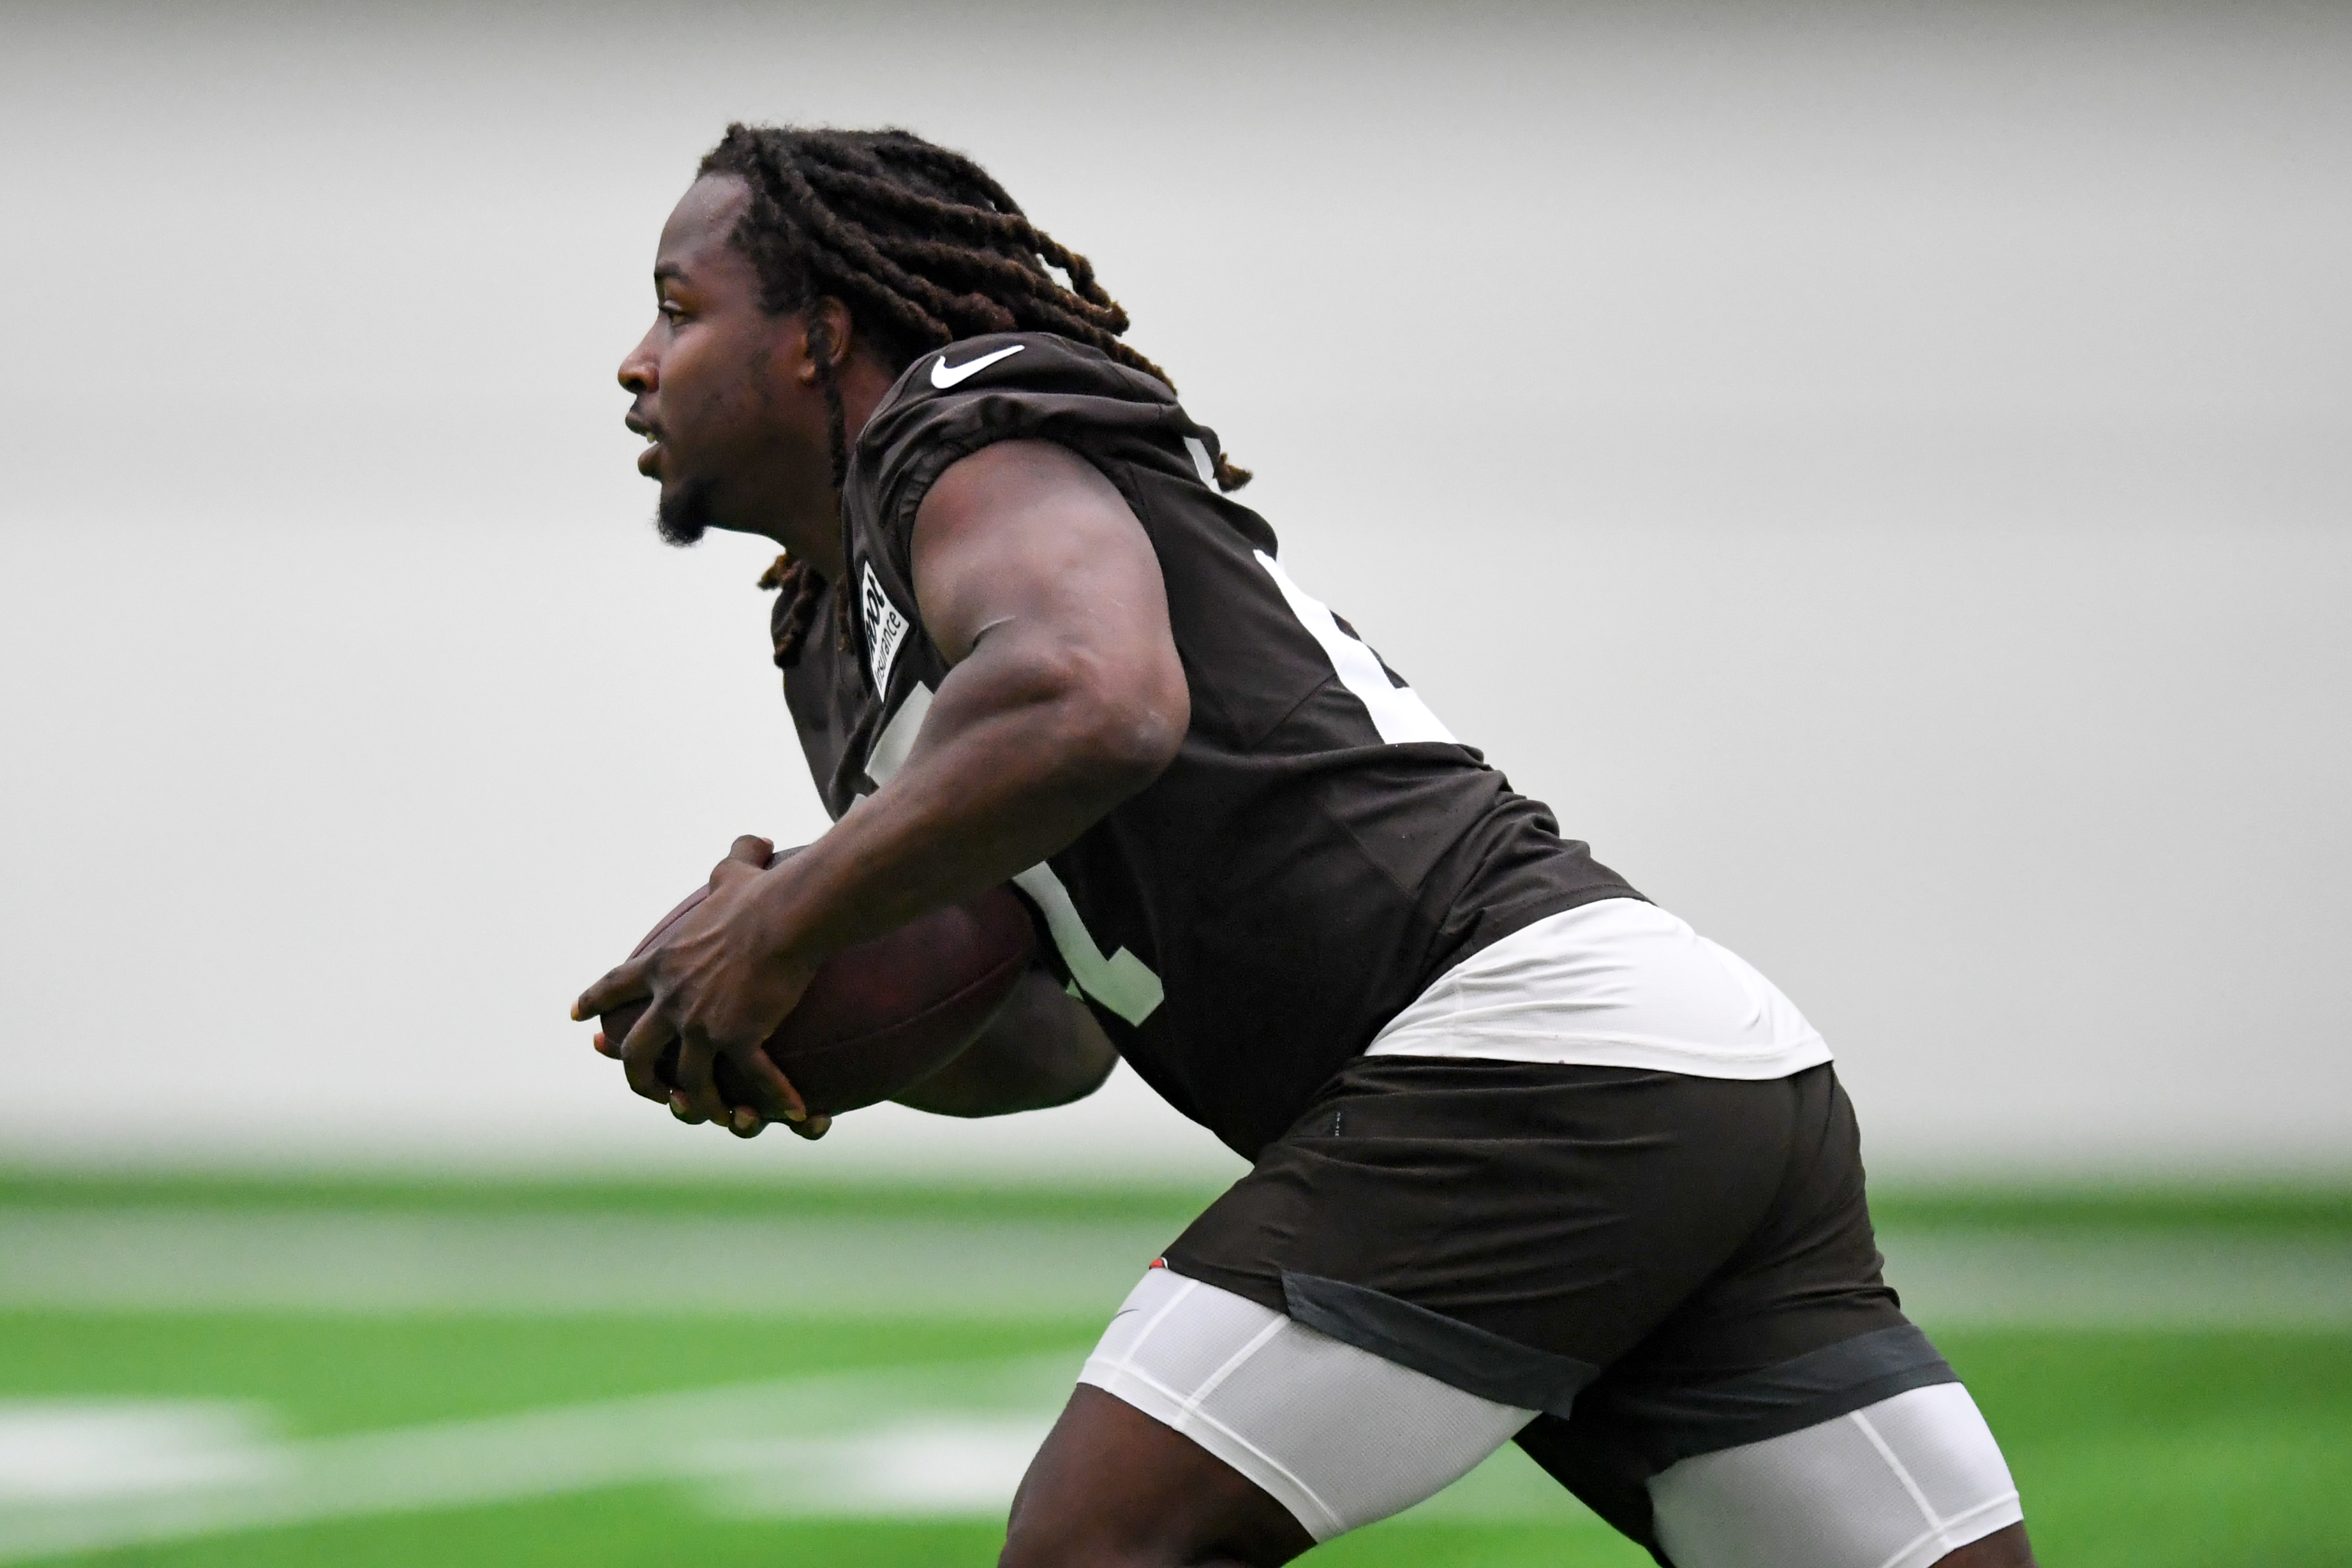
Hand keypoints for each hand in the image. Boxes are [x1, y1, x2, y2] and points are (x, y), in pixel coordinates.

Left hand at [574, 836, 830, 1139]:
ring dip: (704, 1106)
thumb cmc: (763, 894)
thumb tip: (752, 839)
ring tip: (728, 1118)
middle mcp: (671, 1000)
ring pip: (687, 1083)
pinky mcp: (736, 1040)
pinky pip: (752, 1082)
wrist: (786, 916)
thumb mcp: (737, 871)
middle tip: (655, 1093)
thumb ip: (735, 858)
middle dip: (639, 1079)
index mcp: (664, 964)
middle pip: (636, 1053)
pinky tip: (794, 1112)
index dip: (593, 1001)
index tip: (575, 1017)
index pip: (614, 985)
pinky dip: (772, 1101)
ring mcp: (699, 1024)